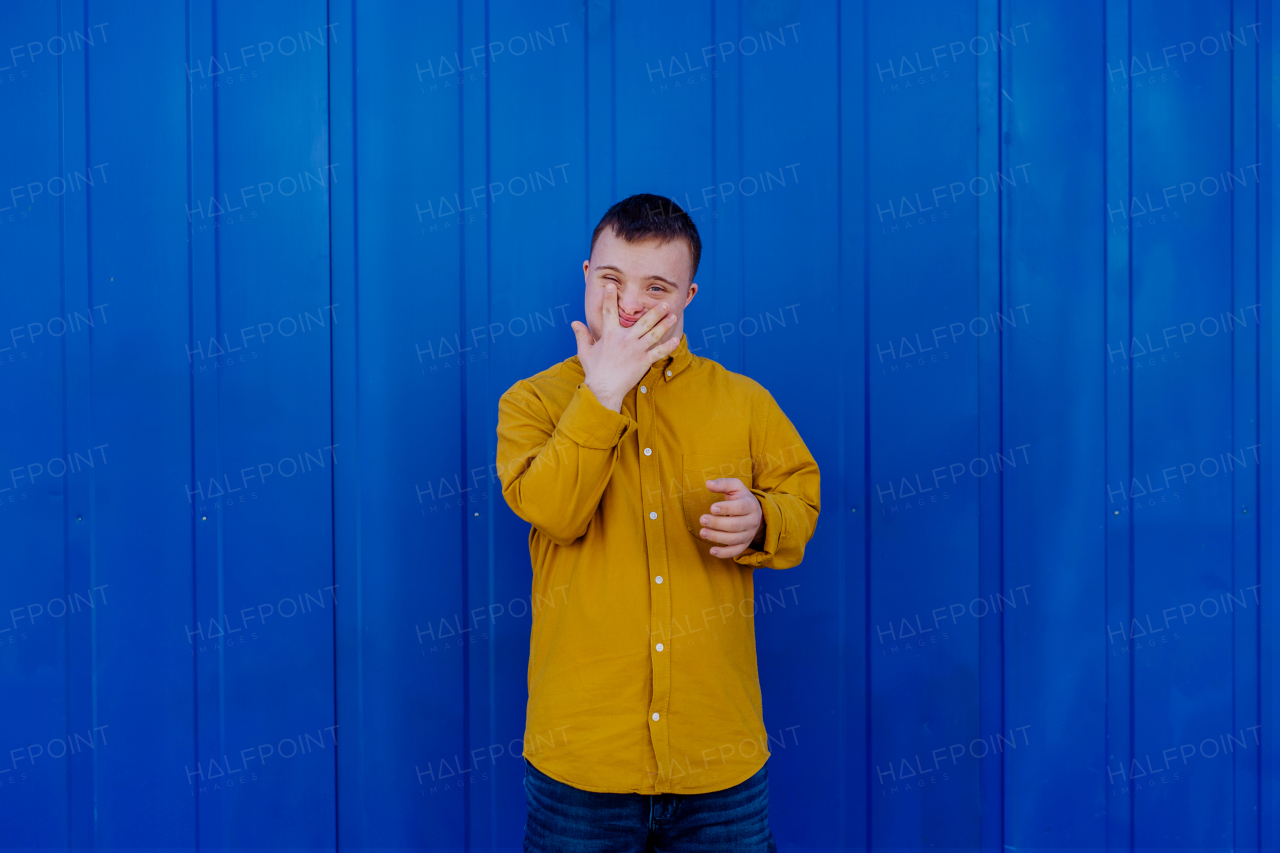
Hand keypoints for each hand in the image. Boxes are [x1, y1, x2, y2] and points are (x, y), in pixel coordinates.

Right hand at [571, 285, 680, 411]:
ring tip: (673, 315)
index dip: (610, 297)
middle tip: (664, 303)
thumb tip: (574, 323)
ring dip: (664, 324)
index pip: (609, 311)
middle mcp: (625, 339)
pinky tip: (675, 339)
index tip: (612, 285)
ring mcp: (636, 350)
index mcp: (609, 334)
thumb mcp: (585, 351)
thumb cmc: (594, 370)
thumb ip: (582, 335)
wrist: (604, 389)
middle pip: (643, 321)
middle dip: (655, 311)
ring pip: (654, 333)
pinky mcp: (644, 361)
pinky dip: (668, 346)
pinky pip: (659, 352)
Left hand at [699, 478, 763, 558]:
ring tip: (702, 532)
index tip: (711, 508)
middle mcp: (752, 521)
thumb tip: (708, 484)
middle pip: (735, 525)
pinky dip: (724, 553)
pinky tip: (712, 551)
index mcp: (751, 505)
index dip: (726, 508)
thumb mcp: (735, 487)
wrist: (754, 512)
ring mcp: (749, 534)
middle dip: (717, 523)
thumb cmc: (740, 497)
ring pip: (734, 539)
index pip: (740, 508)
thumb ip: (723, 484)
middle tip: (702, 519)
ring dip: (717, 537)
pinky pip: (735, 551)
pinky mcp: (744, 544)